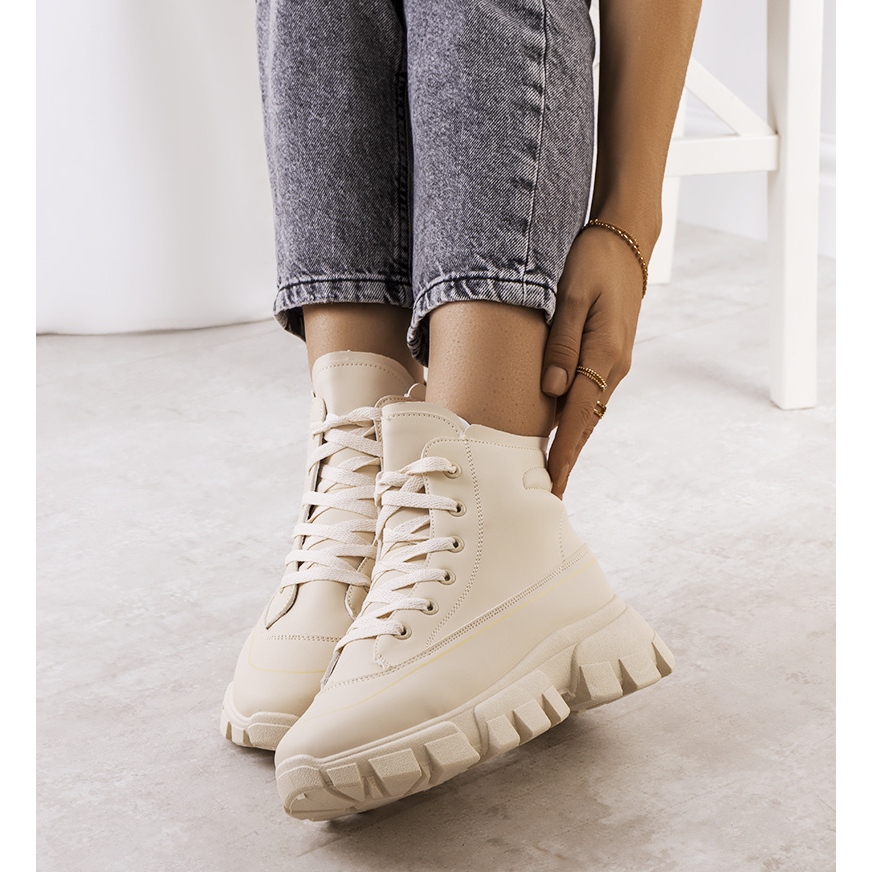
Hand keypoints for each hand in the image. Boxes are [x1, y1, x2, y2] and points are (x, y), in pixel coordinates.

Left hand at [541, 224, 646, 497]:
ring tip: (553, 472)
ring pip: (588, 413)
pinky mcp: (610, 355)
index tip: (553, 486)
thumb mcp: (572, 295)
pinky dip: (577, 420)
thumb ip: (562, 343)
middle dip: (567, 459)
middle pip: (585, 424)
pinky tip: (563, 431)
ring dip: (572, 443)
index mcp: (603, 355)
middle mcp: (613, 366)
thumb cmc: (594, 260)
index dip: (563, 455)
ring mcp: (614, 362)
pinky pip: (590, 396)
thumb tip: (552, 390)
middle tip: (549, 494)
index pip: (578, 418)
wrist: (625, 240)